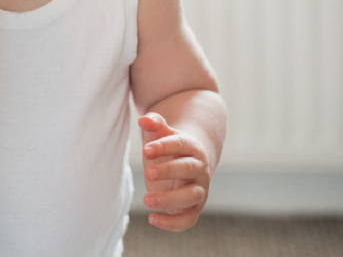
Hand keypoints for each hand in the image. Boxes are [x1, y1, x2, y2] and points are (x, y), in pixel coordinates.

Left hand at [139, 112, 211, 230]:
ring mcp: (198, 190)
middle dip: (168, 171)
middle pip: (188, 169)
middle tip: (147, 173)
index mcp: (191, 147)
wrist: (185, 163)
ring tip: (146, 199)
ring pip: (191, 196)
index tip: (146, 150)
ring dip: (170, 199)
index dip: (164, 147)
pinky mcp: (193, 209)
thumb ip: (154, 124)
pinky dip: (173, 223)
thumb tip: (144, 119)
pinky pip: (188, 219)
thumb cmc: (168, 147)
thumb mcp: (161, 133)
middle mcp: (199, 169)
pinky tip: (152, 219)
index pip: (180, 144)